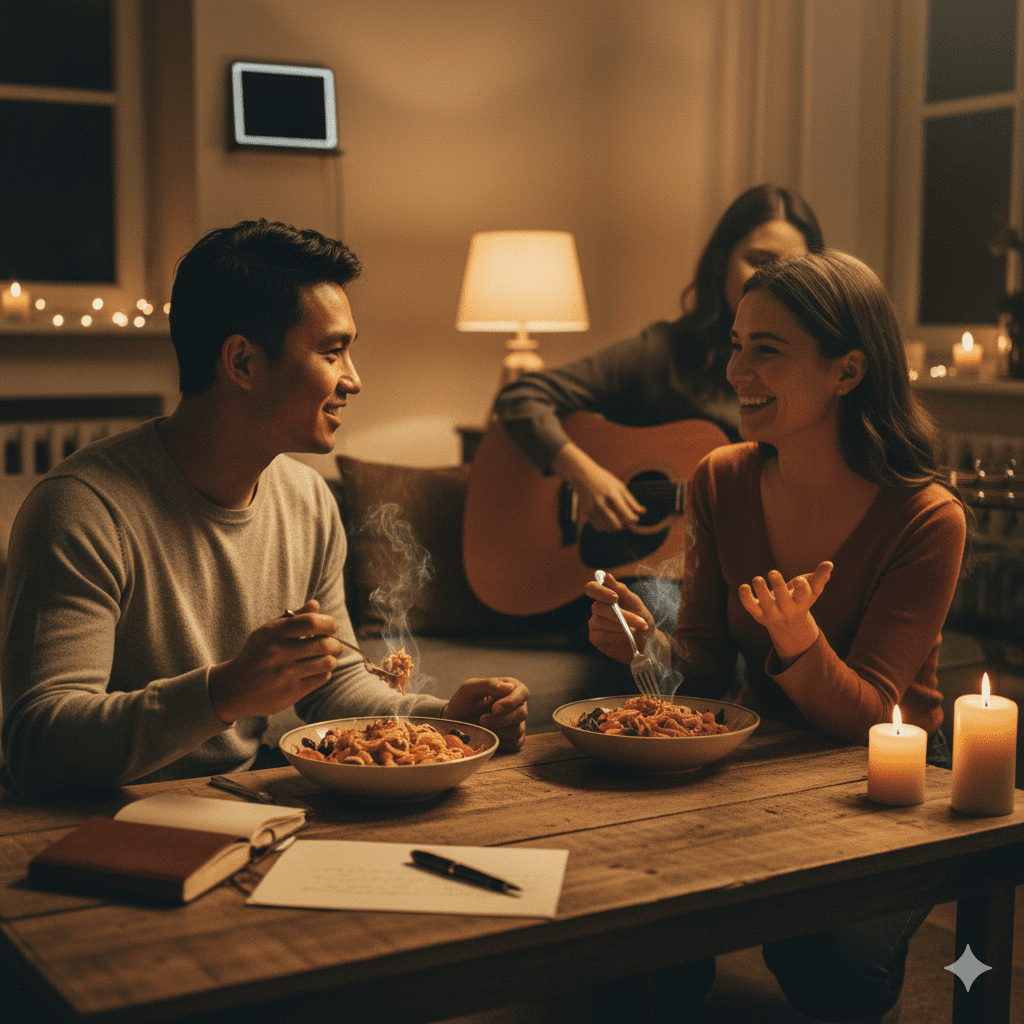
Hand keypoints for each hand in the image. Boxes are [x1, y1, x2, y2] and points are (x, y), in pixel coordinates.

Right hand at [208, 600, 343, 722]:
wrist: (234, 688)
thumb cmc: (256, 655)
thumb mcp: (267, 632)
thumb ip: (293, 617)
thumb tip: (315, 604)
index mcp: (273, 632)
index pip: (311, 622)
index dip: (329, 623)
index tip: (331, 627)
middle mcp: (278, 652)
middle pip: (324, 644)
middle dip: (335, 644)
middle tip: (334, 645)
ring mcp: (285, 674)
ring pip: (326, 662)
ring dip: (331, 659)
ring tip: (325, 658)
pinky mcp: (291, 692)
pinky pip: (321, 678)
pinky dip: (323, 673)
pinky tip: (315, 671)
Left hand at [444, 677, 528, 750]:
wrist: (455, 724)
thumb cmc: (463, 703)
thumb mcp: (469, 689)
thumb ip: (489, 684)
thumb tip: (510, 687)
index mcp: (509, 688)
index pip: (522, 692)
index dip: (511, 701)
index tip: (495, 709)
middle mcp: (517, 705)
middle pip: (522, 713)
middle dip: (502, 719)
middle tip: (482, 720)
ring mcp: (516, 723)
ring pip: (518, 730)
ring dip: (498, 731)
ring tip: (481, 727)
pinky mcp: (513, 739)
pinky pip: (514, 743)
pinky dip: (500, 742)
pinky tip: (488, 736)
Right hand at [552, 443, 644, 531]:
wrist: (582, 476)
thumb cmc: (604, 480)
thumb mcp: (620, 486)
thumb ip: (631, 500)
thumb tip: (643, 512)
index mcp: (611, 495)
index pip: (624, 512)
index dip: (632, 519)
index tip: (636, 519)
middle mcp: (601, 503)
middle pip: (616, 524)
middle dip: (624, 526)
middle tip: (628, 523)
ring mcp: (592, 509)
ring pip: (607, 528)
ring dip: (616, 528)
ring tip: (621, 522)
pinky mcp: (587, 513)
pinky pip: (599, 527)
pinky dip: (607, 528)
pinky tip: (610, 522)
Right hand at [585, 572, 656, 662]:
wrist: (648, 642)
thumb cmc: (642, 620)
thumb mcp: (636, 604)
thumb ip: (622, 590)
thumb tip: (607, 576)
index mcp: (606, 596)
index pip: (592, 588)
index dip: (600, 591)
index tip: (615, 598)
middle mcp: (597, 608)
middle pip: (598, 607)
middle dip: (622, 615)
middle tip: (641, 622)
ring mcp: (595, 623)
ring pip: (600, 621)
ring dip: (622, 626)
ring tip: (637, 631)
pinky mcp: (595, 638)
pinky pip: (601, 635)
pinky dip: (616, 636)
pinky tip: (626, 637)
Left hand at [738, 561, 832, 664]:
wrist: (787, 624)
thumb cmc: (800, 599)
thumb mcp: (812, 590)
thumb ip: (820, 577)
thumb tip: (829, 564)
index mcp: (802, 602)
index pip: (804, 596)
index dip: (802, 588)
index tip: (799, 580)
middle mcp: (787, 609)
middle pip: (783, 599)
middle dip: (778, 586)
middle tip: (773, 572)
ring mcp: (771, 612)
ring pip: (765, 603)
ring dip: (761, 591)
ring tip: (757, 579)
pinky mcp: (758, 612)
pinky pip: (750, 606)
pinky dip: (745, 597)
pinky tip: (743, 586)